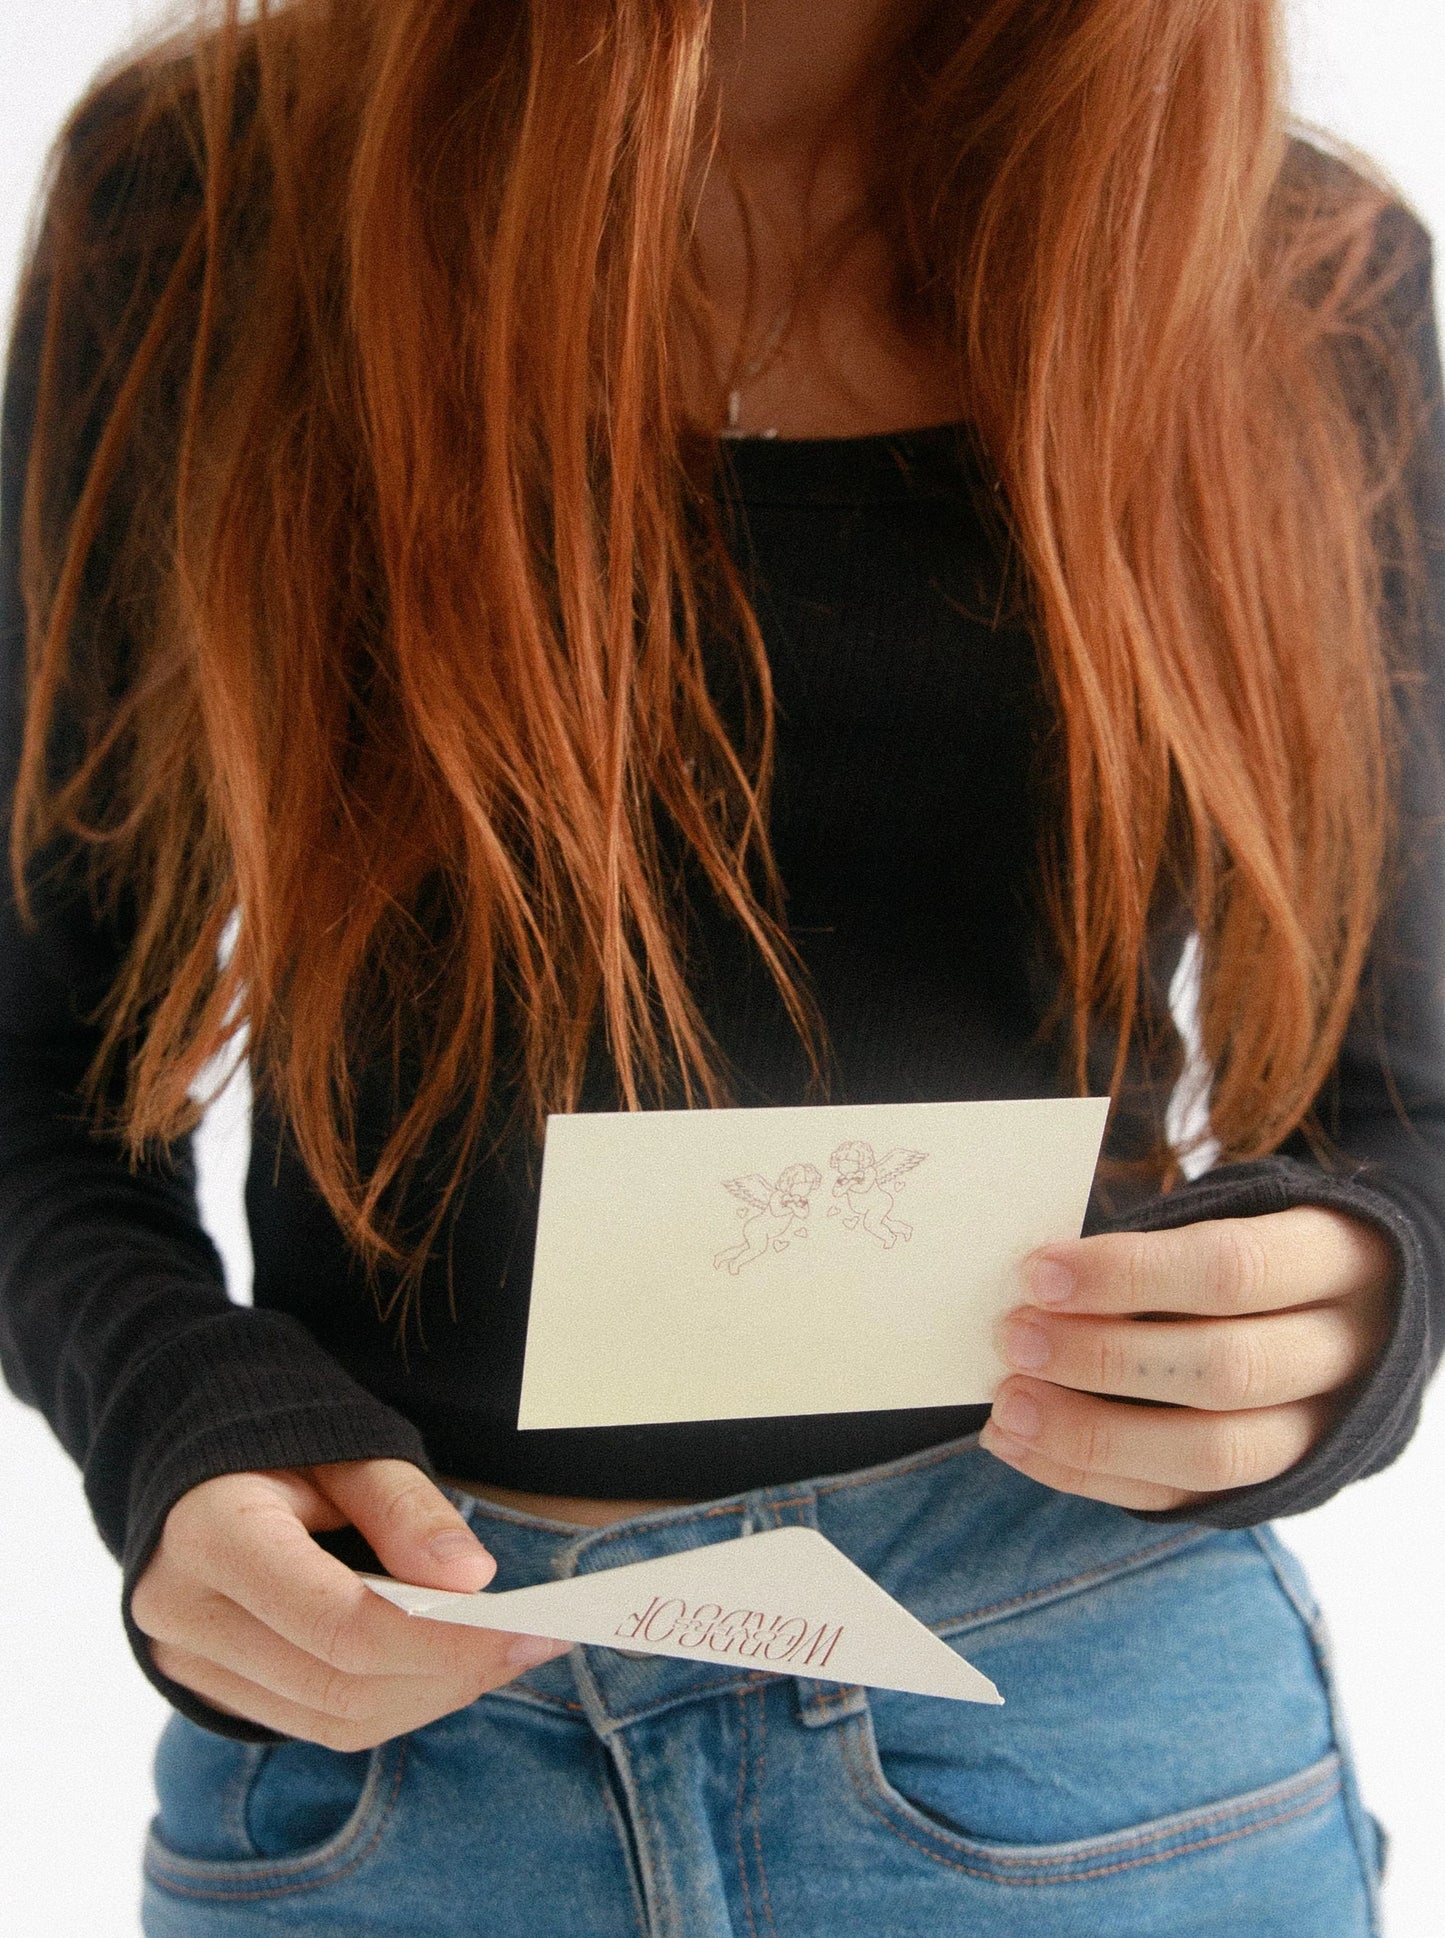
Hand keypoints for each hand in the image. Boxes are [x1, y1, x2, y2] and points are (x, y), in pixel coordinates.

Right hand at [131, 1459, 569, 1748]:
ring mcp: (187, 1662)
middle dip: (450, 1673)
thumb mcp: (348, 1447)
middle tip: (534, 1642)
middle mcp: (184, 1613)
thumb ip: (406, 1510)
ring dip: (429, 1697)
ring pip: (331, 1719)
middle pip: (339, 1682)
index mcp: (210, 1536)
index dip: (440, 1642)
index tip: (526, 1629)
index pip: (338, 1624)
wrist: (197, 1467)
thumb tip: (474, 1581)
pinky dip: (392, 1704)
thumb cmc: (282, 1441)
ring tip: (503, 1654)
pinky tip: (446, 1668)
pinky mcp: (211, 1690)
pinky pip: (315, 1723)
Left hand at [979, 1206, 1396, 1510]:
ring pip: (1212, 1454)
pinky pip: (1180, 1497)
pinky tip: (1019, 1446)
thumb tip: (1038, 1278)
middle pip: (1226, 1369)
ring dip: (1092, 1434)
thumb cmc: (1248, 1248)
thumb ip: (1152, 1244)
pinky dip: (1087, 1476)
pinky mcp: (1271, 1485)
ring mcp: (1317, 1431)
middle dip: (1105, 1357)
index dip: (1130, 1274)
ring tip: (1009, 1406)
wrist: (1344, 1316)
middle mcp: (1341, 1352)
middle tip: (1015, 1337)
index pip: (1234, 1268)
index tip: (1038, 1274)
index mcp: (1335, 1258)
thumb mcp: (1230, 1216)